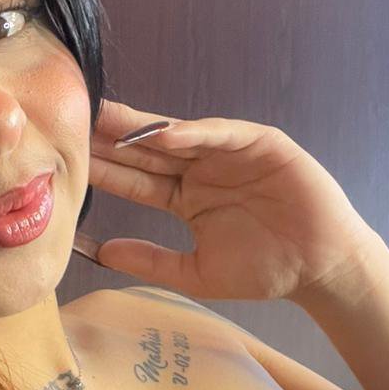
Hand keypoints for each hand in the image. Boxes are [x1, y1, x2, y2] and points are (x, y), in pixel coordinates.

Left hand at [86, 98, 384, 303]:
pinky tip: (164, 132)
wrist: (320, 268)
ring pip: (179, 134)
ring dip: (143, 126)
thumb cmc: (265, 270)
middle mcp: (202, 169)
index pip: (137, 178)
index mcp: (185, 196)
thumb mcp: (196, 272)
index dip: (105, 170)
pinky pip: (221, 133)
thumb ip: (151, 261)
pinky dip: (194, 132)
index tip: (68, 161)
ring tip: (106, 117)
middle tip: (72, 120)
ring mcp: (229, 153)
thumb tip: (100, 253)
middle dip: (113, 137)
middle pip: (148, 149)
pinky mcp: (260, 143)